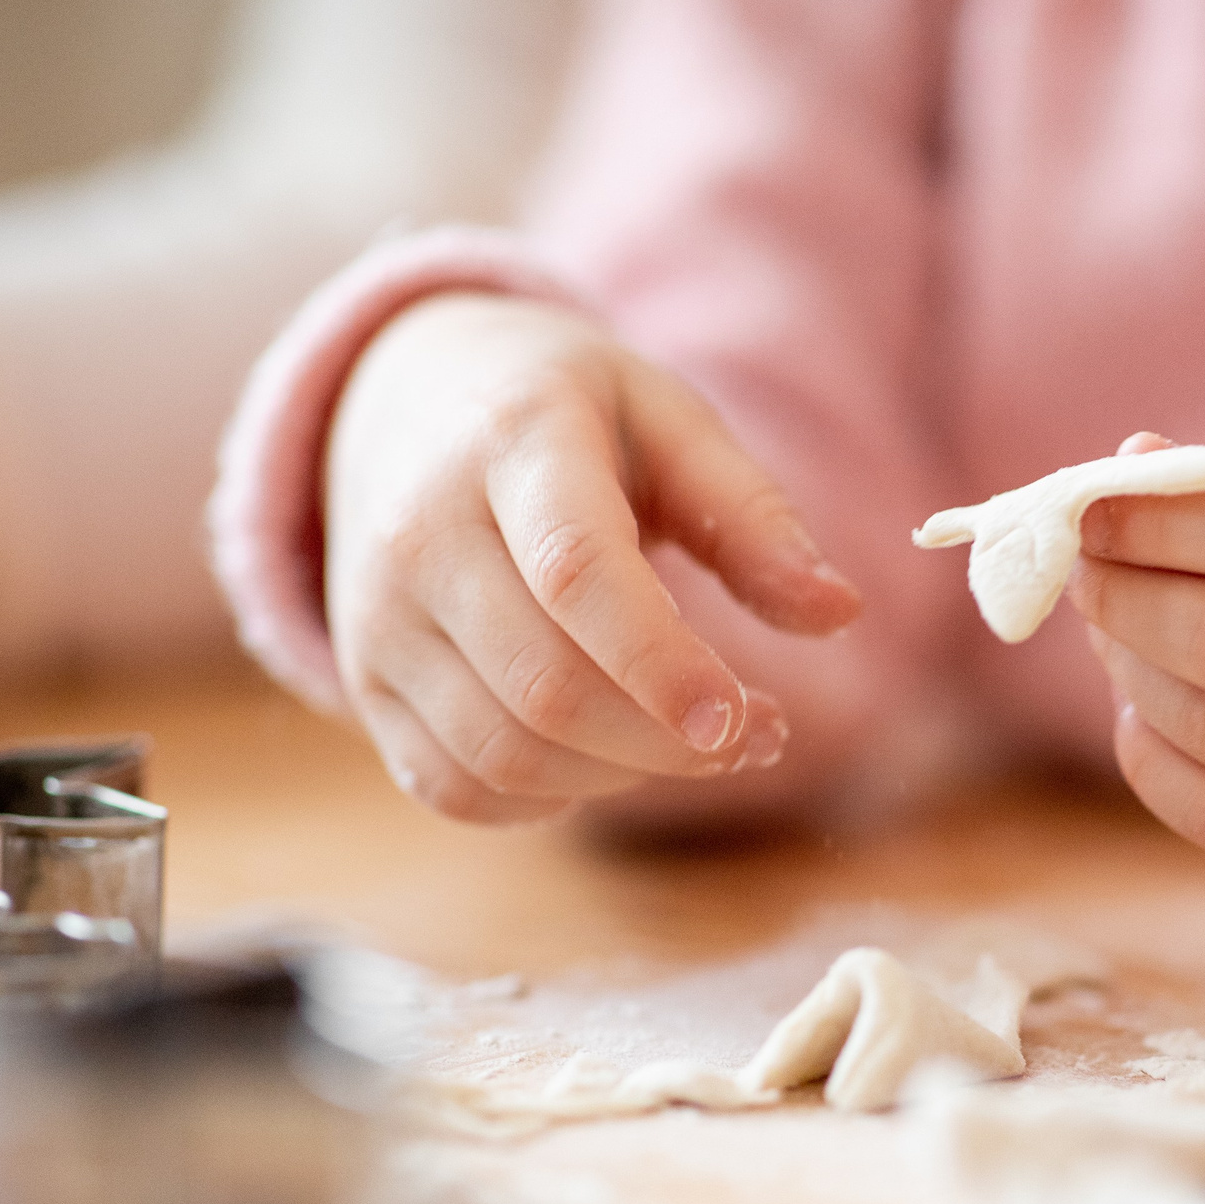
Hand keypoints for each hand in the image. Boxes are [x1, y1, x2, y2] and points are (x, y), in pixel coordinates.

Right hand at [323, 293, 861, 820]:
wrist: (405, 405)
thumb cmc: (568, 417)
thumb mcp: (668, 422)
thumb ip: (753, 515)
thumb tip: (839, 613)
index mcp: (509, 441)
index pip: (577, 572)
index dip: (663, 663)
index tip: (746, 721)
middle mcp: (419, 531)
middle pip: (545, 685)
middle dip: (669, 740)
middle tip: (759, 732)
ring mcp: (377, 616)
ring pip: (503, 751)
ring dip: (624, 776)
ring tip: (696, 742)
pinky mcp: (365, 684)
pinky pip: (458, 787)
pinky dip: (550, 798)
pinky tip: (609, 757)